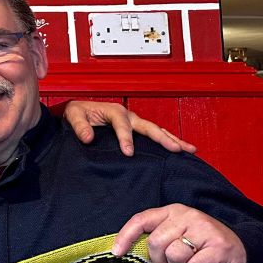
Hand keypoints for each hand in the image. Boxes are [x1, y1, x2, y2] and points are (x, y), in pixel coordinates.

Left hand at [63, 100, 195, 156]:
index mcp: (114, 111)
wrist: (78, 111)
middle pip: (148, 127)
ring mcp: (134, 122)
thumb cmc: (77, 112)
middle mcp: (128, 115)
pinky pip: (154, 134)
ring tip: (188, 149)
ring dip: (172, 139)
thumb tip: (88, 138)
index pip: (122, 125)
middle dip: (162, 138)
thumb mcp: (73, 116)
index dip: (126, 138)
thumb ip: (80, 126)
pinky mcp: (136, 129)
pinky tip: (180, 149)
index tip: (128, 152)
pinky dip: (168, 140)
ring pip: (156, 130)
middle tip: (175, 149)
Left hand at [113, 203, 246, 262]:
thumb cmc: (202, 244)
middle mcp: (186, 215)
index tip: (116, 254)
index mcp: (172, 212)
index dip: (125, 236)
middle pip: (156, 242)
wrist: (241, 247)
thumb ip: (159, 238)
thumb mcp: (178, 234)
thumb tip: (127, 255)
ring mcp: (204, 229)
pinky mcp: (219, 246)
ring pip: (174, 255)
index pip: (141, 220)